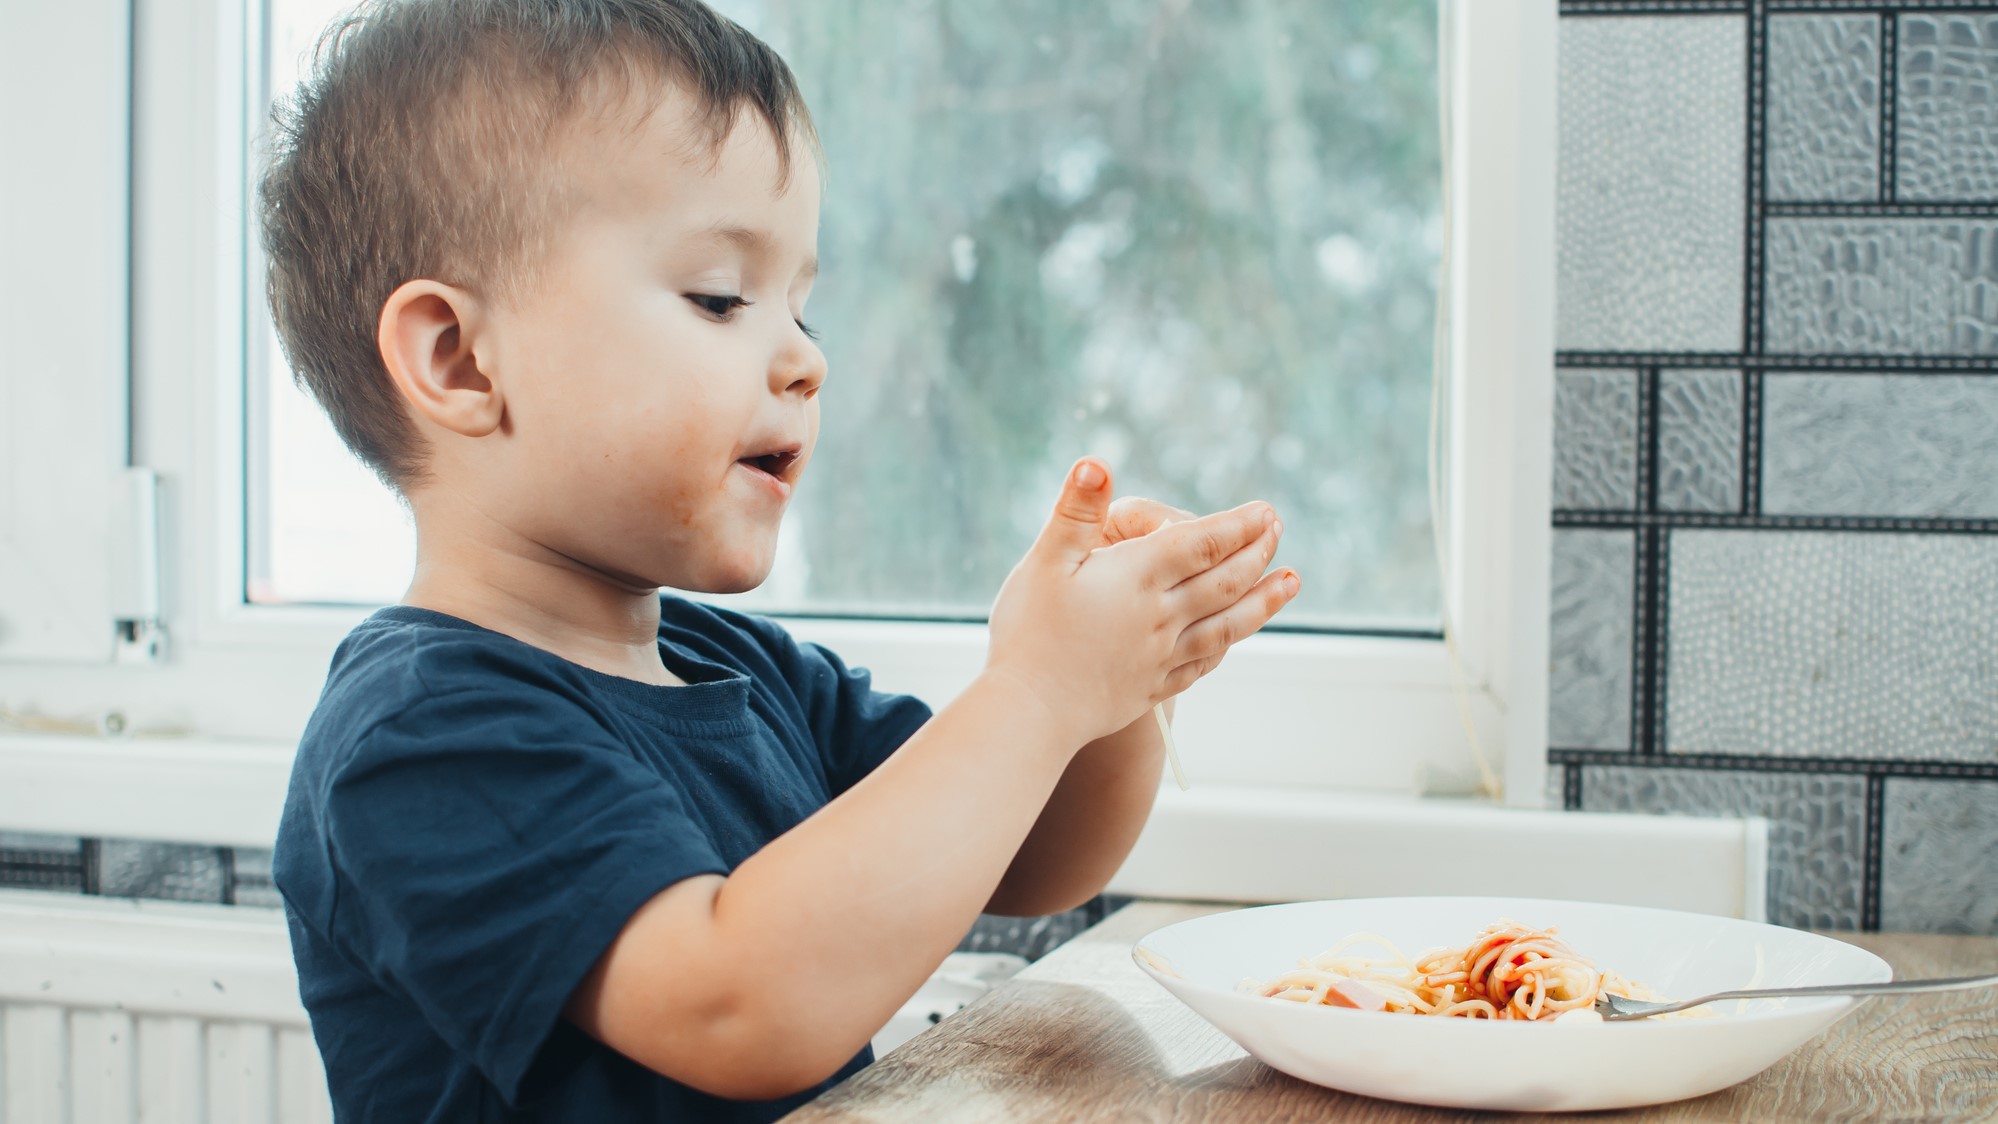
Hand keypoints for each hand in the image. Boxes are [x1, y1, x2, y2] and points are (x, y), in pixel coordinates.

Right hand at [984, 458, 1300, 746]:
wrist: (1029, 712)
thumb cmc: (1027, 633)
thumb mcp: (1043, 561)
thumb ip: (1076, 512)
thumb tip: (1097, 463)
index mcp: (1136, 578)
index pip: (1200, 544)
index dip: (1236, 525)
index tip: (1266, 511)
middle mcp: (1160, 616)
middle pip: (1223, 580)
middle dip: (1255, 553)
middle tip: (1278, 530)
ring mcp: (1160, 656)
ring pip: (1226, 623)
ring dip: (1263, 599)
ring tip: (1290, 581)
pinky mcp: (1151, 688)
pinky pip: (1203, 662)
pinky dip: (1228, 643)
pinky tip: (1237, 636)